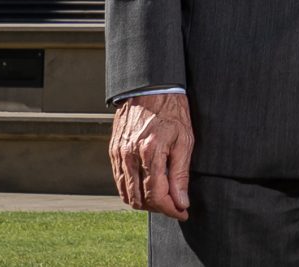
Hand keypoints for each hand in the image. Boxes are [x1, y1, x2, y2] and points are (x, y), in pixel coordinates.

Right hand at [108, 91, 194, 220]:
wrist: (151, 87)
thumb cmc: (172, 110)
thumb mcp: (185, 140)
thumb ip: (180, 174)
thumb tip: (181, 202)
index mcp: (150, 152)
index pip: (157, 195)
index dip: (171, 209)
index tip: (183, 212)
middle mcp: (130, 155)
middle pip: (140, 199)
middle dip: (158, 208)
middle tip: (174, 205)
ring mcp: (119, 153)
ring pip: (126, 193)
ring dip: (144, 201)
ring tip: (162, 197)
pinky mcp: (113, 150)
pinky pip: (119, 180)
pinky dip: (132, 189)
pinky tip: (146, 185)